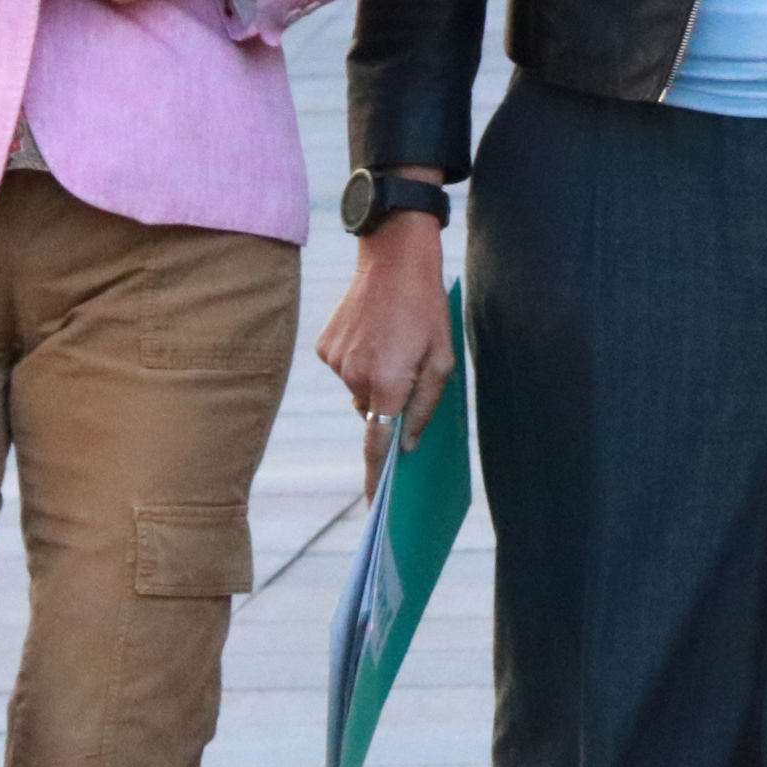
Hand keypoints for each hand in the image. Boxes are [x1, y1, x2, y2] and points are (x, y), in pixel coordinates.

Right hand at [315, 198, 457, 461]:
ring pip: (359, 390)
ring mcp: (335, 363)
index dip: (376, 479)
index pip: (378, 446)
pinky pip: (345, 369)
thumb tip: (408, 444)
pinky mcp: (324, 347)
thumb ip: (425, 407)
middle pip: (373, 413)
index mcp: (388, 383)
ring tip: (394, 342)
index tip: (374, 508)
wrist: (393, 258)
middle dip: (391, 403)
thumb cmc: (427, 310)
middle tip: (409, 369)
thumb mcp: (443, 360)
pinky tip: (376, 332)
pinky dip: (361, 360)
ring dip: (377, 378)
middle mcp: (354, 378)